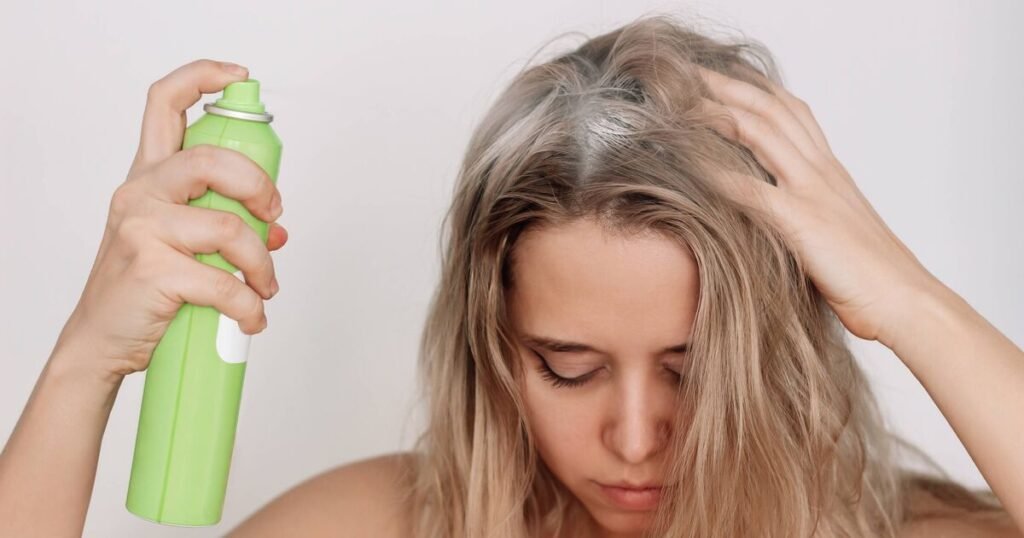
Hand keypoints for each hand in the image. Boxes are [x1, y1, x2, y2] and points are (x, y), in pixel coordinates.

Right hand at [55, 59, 288, 381]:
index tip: (238, 76)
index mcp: (148, 177)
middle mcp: (140, 192)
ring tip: (264, 287)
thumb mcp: (178, 243)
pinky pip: (223, 282)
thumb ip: (222, 225)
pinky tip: (250, 317)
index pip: (165, 104)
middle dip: (259, 186)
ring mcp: (141, 228)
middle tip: (273, 216)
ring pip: (228, 227)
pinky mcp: (150, 268)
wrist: (101, 341)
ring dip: (261, 262)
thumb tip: (277, 229)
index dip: (202, 78)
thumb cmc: (143, 289)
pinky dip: (249, 305)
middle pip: (210, 160)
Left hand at [695, 64, 940, 344]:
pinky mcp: (803, 221)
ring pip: (761, 131)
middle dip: (728, 86)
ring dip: (717, 112)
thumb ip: (804, 216)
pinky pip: (751, 189)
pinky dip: (716, 174)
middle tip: (689, 74)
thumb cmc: (870, 278)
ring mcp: (813, 192)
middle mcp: (822, 171)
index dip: (756, 91)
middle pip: (771, 108)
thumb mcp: (833, 234)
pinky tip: (687, 165)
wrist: (906, 301)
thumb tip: (768, 219)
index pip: (792, 112)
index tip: (721, 81)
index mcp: (830, 172)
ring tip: (680, 101)